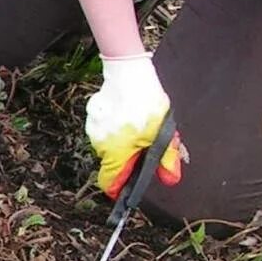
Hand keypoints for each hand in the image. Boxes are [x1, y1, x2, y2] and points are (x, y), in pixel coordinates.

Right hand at [84, 54, 183, 198]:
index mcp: (116, 153)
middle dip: (126, 158)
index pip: (109, 183)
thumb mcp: (162, 134)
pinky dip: (113, 127)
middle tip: (144, 143)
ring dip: (121, 142)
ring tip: (136, 125)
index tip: (128, 187)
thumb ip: (166, 160)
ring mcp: (92, 130)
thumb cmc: (146, 104)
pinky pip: (103, 130)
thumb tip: (170, 180)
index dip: (119, 189)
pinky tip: (126, 114)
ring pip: (108, 146)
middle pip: (111, 163)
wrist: (128, 71)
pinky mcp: (91, 116)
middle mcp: (100, 145)